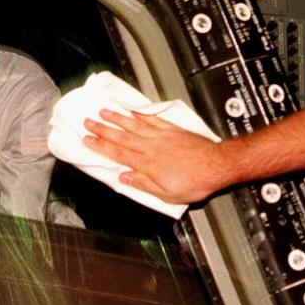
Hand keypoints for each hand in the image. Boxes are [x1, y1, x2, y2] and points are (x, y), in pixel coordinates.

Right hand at [82, 108, 227, 203]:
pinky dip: (141, 114)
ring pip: (134, 125)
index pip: (117, 154)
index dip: (100, 146)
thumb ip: (143, 184)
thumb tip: (124, 178)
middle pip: (122, 136)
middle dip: (102, 129)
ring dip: (117, 118)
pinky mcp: (173, 130)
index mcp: (147, 164)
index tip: (87, 140)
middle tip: (87, 121)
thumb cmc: (195, 182)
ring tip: (104, 111)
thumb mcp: (167, 194)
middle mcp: (152, 147)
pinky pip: (153, 120)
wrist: (217, 166)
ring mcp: (162, 136)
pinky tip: (132, 110)